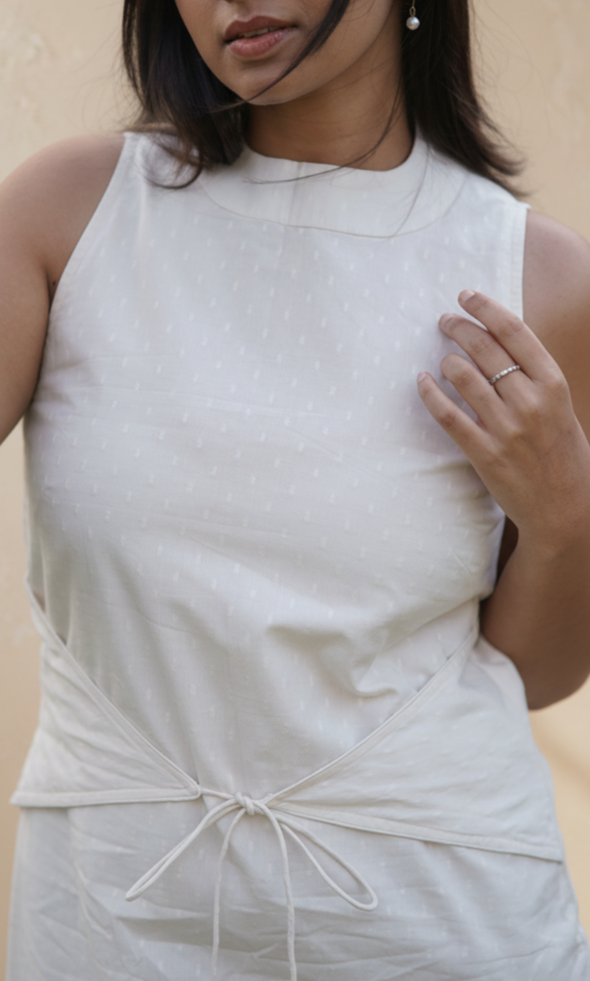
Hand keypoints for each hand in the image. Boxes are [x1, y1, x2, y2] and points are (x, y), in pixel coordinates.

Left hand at [417, 290, 589, 550]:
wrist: (565, 507)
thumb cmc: (562, 453)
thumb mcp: (561, 407)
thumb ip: (534, 377)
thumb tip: (497, 341)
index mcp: (553, 384)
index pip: (514, 331)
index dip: (485, 308)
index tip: (466, 296)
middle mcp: (530, 401)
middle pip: (484, 348)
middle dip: (458, 327)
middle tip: (444, 322)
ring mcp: (506, 428)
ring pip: (462, 376)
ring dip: (446, 360)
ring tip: (442, 358)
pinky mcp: (484, 452)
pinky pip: (447, 414)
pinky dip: (430, 393)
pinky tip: (422, 381)